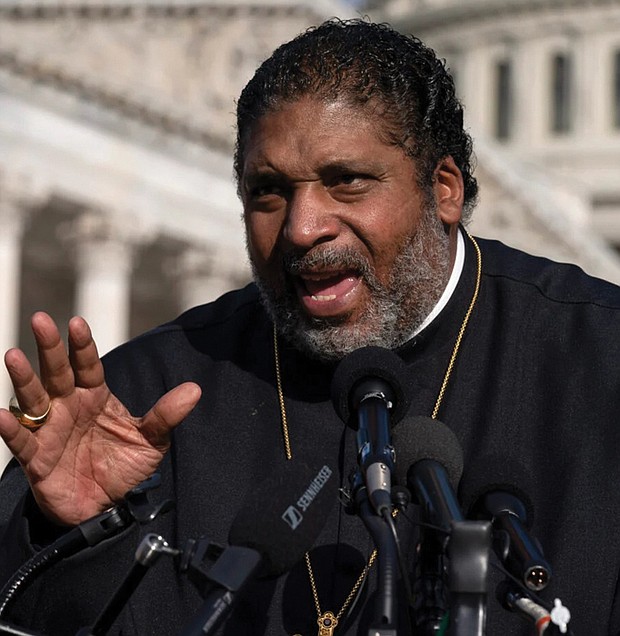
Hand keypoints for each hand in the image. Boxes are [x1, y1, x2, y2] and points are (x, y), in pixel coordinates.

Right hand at [0, 312, 200, 525]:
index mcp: (96, 397)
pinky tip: (2, 414)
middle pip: (58, 372)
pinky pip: (21, 441)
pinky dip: (10, 428)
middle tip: (41, 320)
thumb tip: (195, 389)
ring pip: (34, 399)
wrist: (108, 507)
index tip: (77, 323)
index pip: (88, 365)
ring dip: (24, 378)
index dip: (82, 346)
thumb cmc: (125, 467)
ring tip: (13, 355)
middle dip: (50, 348)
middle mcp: (69, 407)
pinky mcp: (37, 459)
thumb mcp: (151, 441)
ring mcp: (50, 430)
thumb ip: (167, 415)